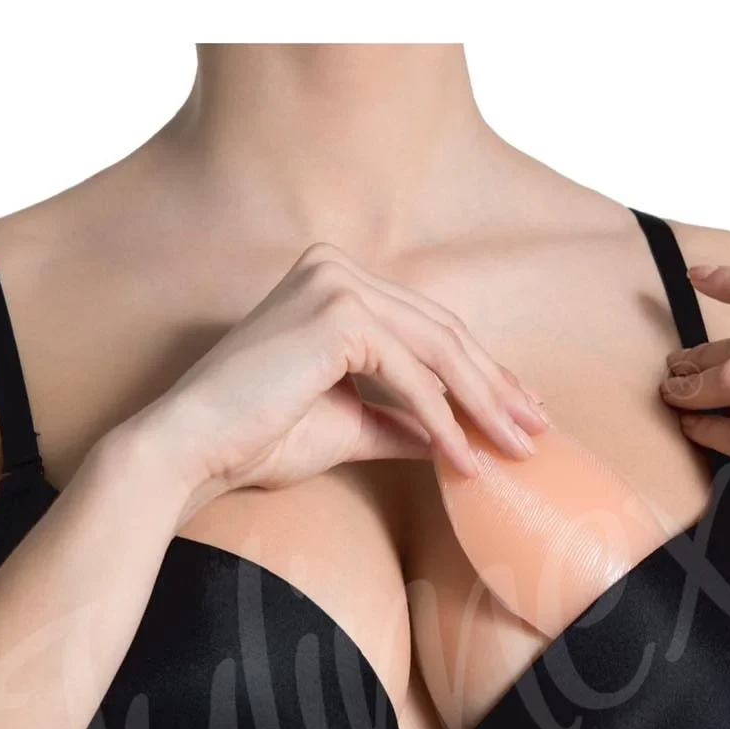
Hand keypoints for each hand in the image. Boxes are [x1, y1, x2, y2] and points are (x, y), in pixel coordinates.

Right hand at [137, 242, 547, 520]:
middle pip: (443, 333)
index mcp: (335, 282)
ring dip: (485, 404)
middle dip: (496, 386)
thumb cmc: (255, 438)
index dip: (480, 373)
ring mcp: (336, 283)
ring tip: (517, 449)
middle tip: (537, 431)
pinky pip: (413, 375)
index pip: (427, 328)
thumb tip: (453, 438)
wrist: (192, 449)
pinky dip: (445, 420)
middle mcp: (337, 269)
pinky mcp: (337, 314)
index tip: (518, 413)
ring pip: (439, 350)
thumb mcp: (349, 425)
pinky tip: (467, 459)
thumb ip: (401, 421)